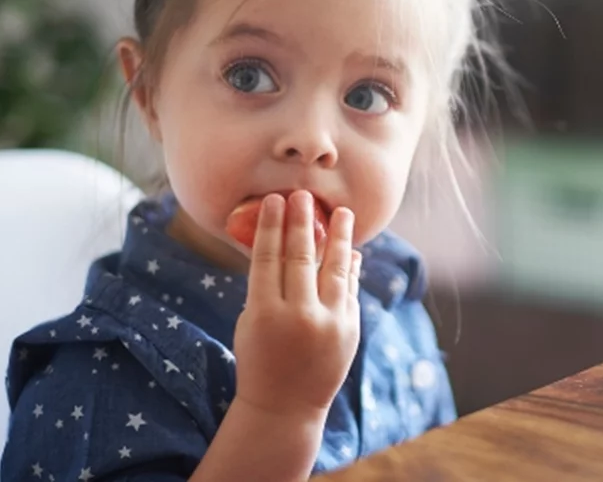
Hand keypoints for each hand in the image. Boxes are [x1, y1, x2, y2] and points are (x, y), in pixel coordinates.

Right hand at [232, 191, 361, 416]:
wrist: (285, 406)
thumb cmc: (259, 359)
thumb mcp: (251, 322)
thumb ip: (267, 287)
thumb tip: (285, 244)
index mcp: (264, 313)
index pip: (268, 258)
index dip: (272, 226)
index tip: (275, 200)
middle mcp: (298, 316)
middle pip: (301, 257)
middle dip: (302, 222)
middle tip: (303, 195)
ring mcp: (328, 323)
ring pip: (335, 269)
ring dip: (339, 237)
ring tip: (343, 212)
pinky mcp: (349, 330)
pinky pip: (350, 290)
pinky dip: (350, 269)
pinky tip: (351, 250)